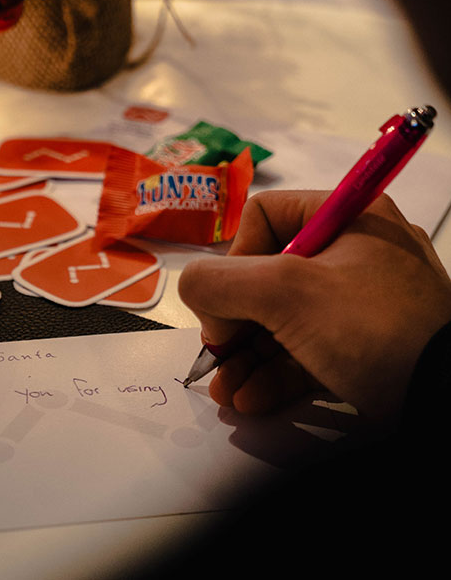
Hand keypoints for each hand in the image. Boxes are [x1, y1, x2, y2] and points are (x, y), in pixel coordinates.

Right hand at [178, 190, 450, 425]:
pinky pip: (308, 351)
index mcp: (347, 216)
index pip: (265, 216)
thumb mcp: (284, 292)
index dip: (234, 256)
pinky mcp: (366, 348)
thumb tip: (193, 288)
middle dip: (231, 320)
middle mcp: (355, 253)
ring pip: (283, 320)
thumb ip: (218, 280)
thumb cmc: (372, 328)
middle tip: (216, 350)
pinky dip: (274, 374)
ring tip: (223, 390)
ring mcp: (363, 305)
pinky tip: (249, 399)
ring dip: (245, 356)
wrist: (448, 403)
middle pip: (268, 274)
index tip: (225, 299)